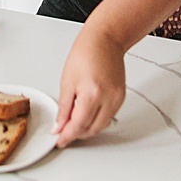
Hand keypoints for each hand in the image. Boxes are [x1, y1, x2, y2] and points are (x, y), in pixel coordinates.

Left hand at [54, 23, 126, 147]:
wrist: (105, 40)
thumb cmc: (86, 53)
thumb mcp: (67, 81)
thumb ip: (63, 108)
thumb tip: (59, 126)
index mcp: (92, 94)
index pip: (78, 125)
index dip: (67, 136)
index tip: (59, 140)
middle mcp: (108, 98)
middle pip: (92, 129)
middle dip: (76, 134)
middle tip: (63, 132)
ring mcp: (117, 98)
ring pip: (101, 125)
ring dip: (87, 128)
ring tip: (73, 123)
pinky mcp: (121, 97)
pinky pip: (108, 116)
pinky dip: (97, 119)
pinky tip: (86, 114)